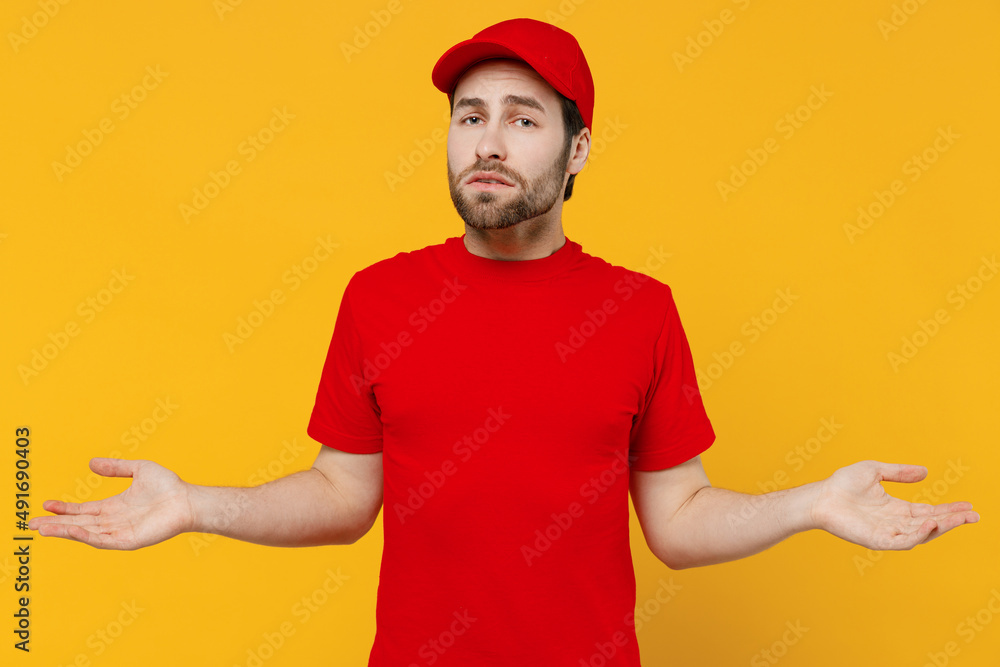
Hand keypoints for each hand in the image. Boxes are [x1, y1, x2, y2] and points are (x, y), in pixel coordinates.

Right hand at [28, 457, 193, 549]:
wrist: (187, 499)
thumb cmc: (168, 485)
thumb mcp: (138, 469)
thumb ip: (115, 468)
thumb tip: (91, 463)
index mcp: (114, 507)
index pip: (83, 510)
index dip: (64, 509)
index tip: (45, 505)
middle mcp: (114, 521)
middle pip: (79, 524)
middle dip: (55, 524)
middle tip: (32, 524)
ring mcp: (120, 533)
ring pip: (86, 533)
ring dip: (64, 531)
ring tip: (43, 529)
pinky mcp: (128, 541)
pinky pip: (102, 540)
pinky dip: (85, 536)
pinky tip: (71, 530)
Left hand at [811, 460, 978, 549]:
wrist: (821, 496)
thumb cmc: (843, 484)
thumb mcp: (875, 471)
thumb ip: (899, 472)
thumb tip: (925, 472)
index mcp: (896, 508)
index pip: (928, 511)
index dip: (949, 510)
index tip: (968, 506)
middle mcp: (895, 522)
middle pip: (930, 524)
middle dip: (953, 520)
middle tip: (974, 515)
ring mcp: (887, 533)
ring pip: (921, 534)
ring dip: (942, 527)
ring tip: (960, 519)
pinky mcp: (877, 540)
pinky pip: (902, 541)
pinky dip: (918, 535)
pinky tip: (931, 525)